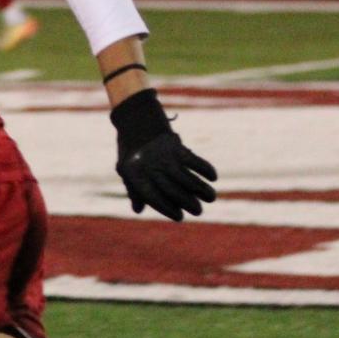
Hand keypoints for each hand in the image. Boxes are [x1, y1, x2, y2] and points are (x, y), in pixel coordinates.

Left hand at [110, 90, 216, 221]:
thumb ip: (133, 190)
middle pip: (173, 190)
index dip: (167, 209)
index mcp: (136, 176)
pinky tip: (213, 177)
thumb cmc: (130, 149)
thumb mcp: (125, 169)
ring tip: (211, 197)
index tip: (179, 217)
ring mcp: (165, 157)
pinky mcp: (177, 147)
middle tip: (198, 211)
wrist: (136, 120)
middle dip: (188, 202)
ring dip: (201, 189)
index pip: (154, 198)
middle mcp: (151, 168)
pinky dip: (205, 168)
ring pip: (187, 178)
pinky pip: (194, 161)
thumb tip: (138, 210)